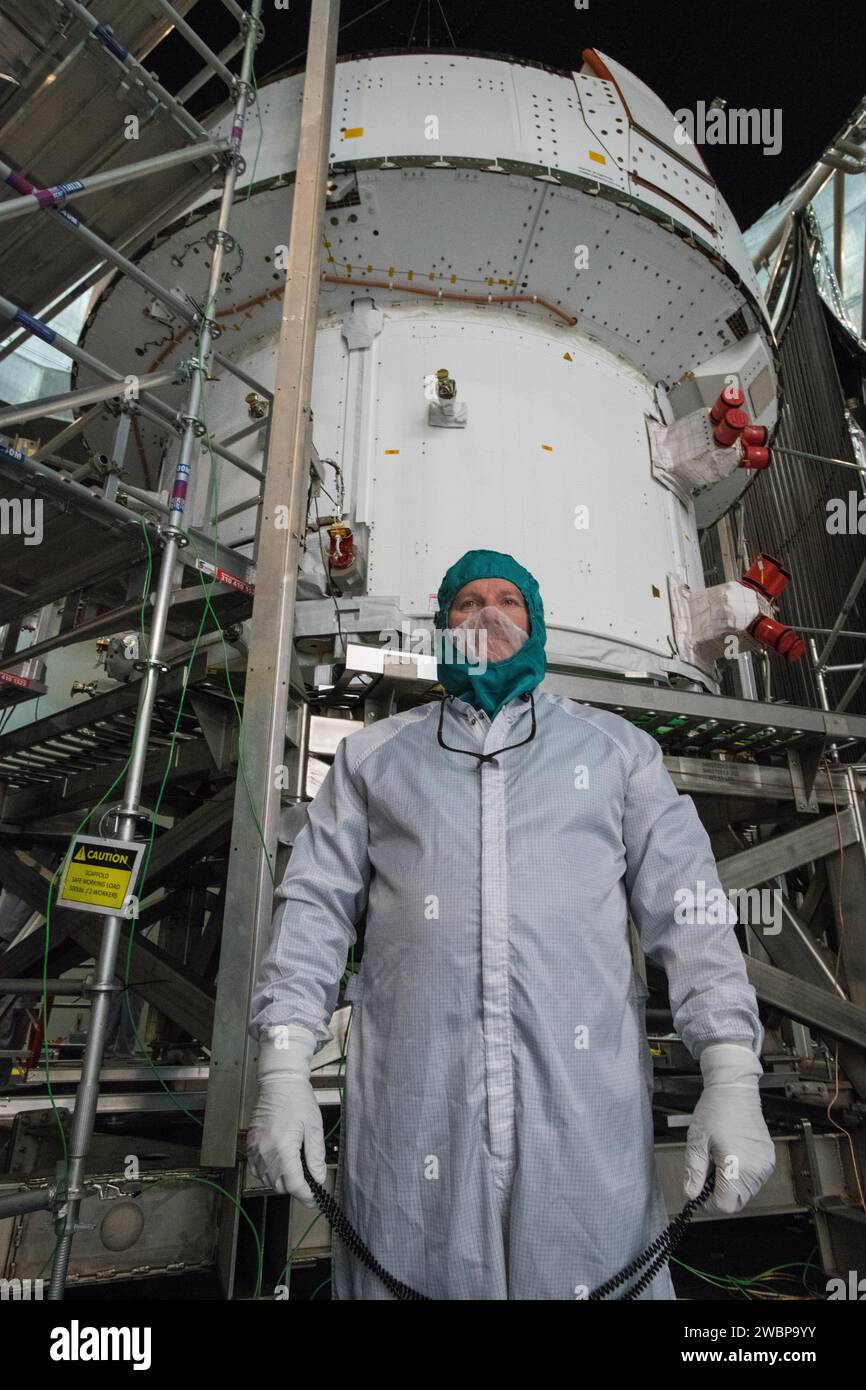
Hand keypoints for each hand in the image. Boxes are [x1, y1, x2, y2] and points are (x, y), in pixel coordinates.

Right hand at [246, 1024, 326, 1207]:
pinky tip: (279, 1163)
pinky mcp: (250, 1144)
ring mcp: (255, 1149)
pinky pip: (256, 1169)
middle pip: (279, 1185)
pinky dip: (268, 1172)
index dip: (306, 1195)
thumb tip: (318, 1178)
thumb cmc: (298, 1100)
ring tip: (295, 1169)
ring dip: (281, 1180)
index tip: (314, 1199)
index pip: (294, 1184)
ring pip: (267, 1179)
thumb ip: (315, 1156)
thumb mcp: (314, 1128)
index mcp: (283, 1149)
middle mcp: (266, 1153)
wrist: (279, 1082)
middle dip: (295, 1187)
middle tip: (308, 1180)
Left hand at [684, 1043, 774, 1213]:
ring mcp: (765, 1165)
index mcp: (738, 1167)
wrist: (735, 1090)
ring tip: (719, 1161)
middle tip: (707, 1173)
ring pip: (747, 1192)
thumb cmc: (715, 1111)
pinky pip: (755, 1179)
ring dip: (731, 1186)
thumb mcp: (697, 1142)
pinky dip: (742, 1176)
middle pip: (737, 1202)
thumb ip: (694, 1171)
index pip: (726, 1205)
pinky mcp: (769, 1158)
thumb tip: (691, 1194)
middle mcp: (756, 1170)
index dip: (709, 1203)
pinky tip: (731, 1158)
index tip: (700, 1192)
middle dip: (720, 1194)